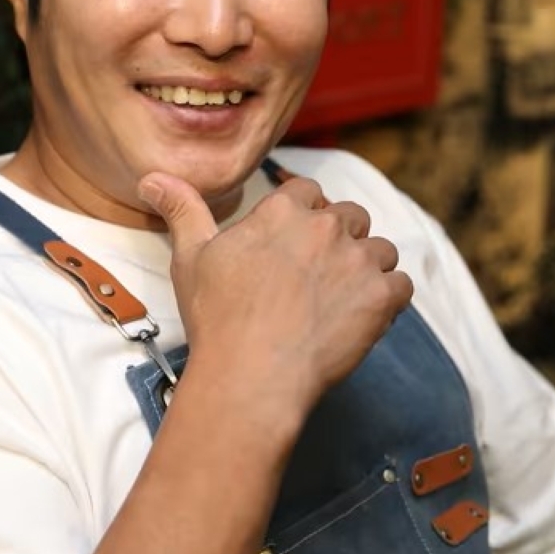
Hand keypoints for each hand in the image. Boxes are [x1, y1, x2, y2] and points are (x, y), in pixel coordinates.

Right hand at [139, 172, 412, 418]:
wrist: (251, 376)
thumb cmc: (217, 318)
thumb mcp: (191, 258)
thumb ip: (182, 209)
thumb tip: (153, 177)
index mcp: (284, 211)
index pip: (308, 192)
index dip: (304, 215)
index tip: (294, 242)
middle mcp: (326, 227)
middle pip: (350, 216)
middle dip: (339, 239)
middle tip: (316, 276)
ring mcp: (357, 261)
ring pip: (380, 250)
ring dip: (367, 268)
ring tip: (342, 298)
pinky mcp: (381, 299)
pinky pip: (401, 285)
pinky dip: (389, 299)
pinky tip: (364, 317)